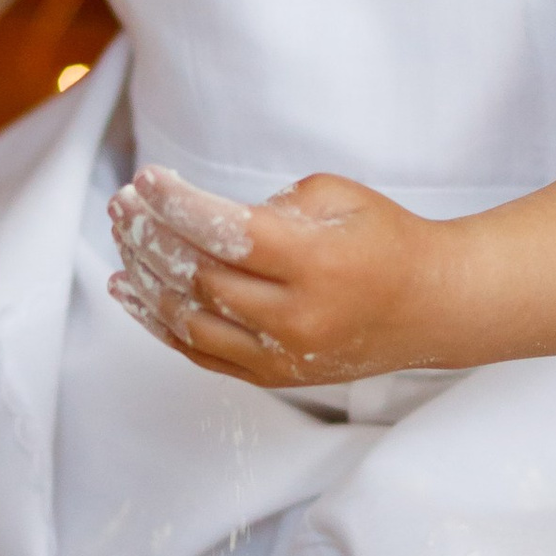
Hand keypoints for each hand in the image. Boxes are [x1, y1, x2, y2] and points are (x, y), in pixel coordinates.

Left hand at [106, 162, 453, 386]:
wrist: (432, 305)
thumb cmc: (384, 239)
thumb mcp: (335, 196)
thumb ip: (268, 205)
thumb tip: (200, 218)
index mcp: (318, 262)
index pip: (228, 234)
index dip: (178, 205)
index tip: (147, 179)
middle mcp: (299, 316)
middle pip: (201, 278)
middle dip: (152, 237)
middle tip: (123, 206)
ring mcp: (285, 355)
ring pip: (191, 321)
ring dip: (146, 279)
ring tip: (124, 240)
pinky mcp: (275, 376)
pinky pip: (202, 354)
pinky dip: (159, 323)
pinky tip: (133, 291)